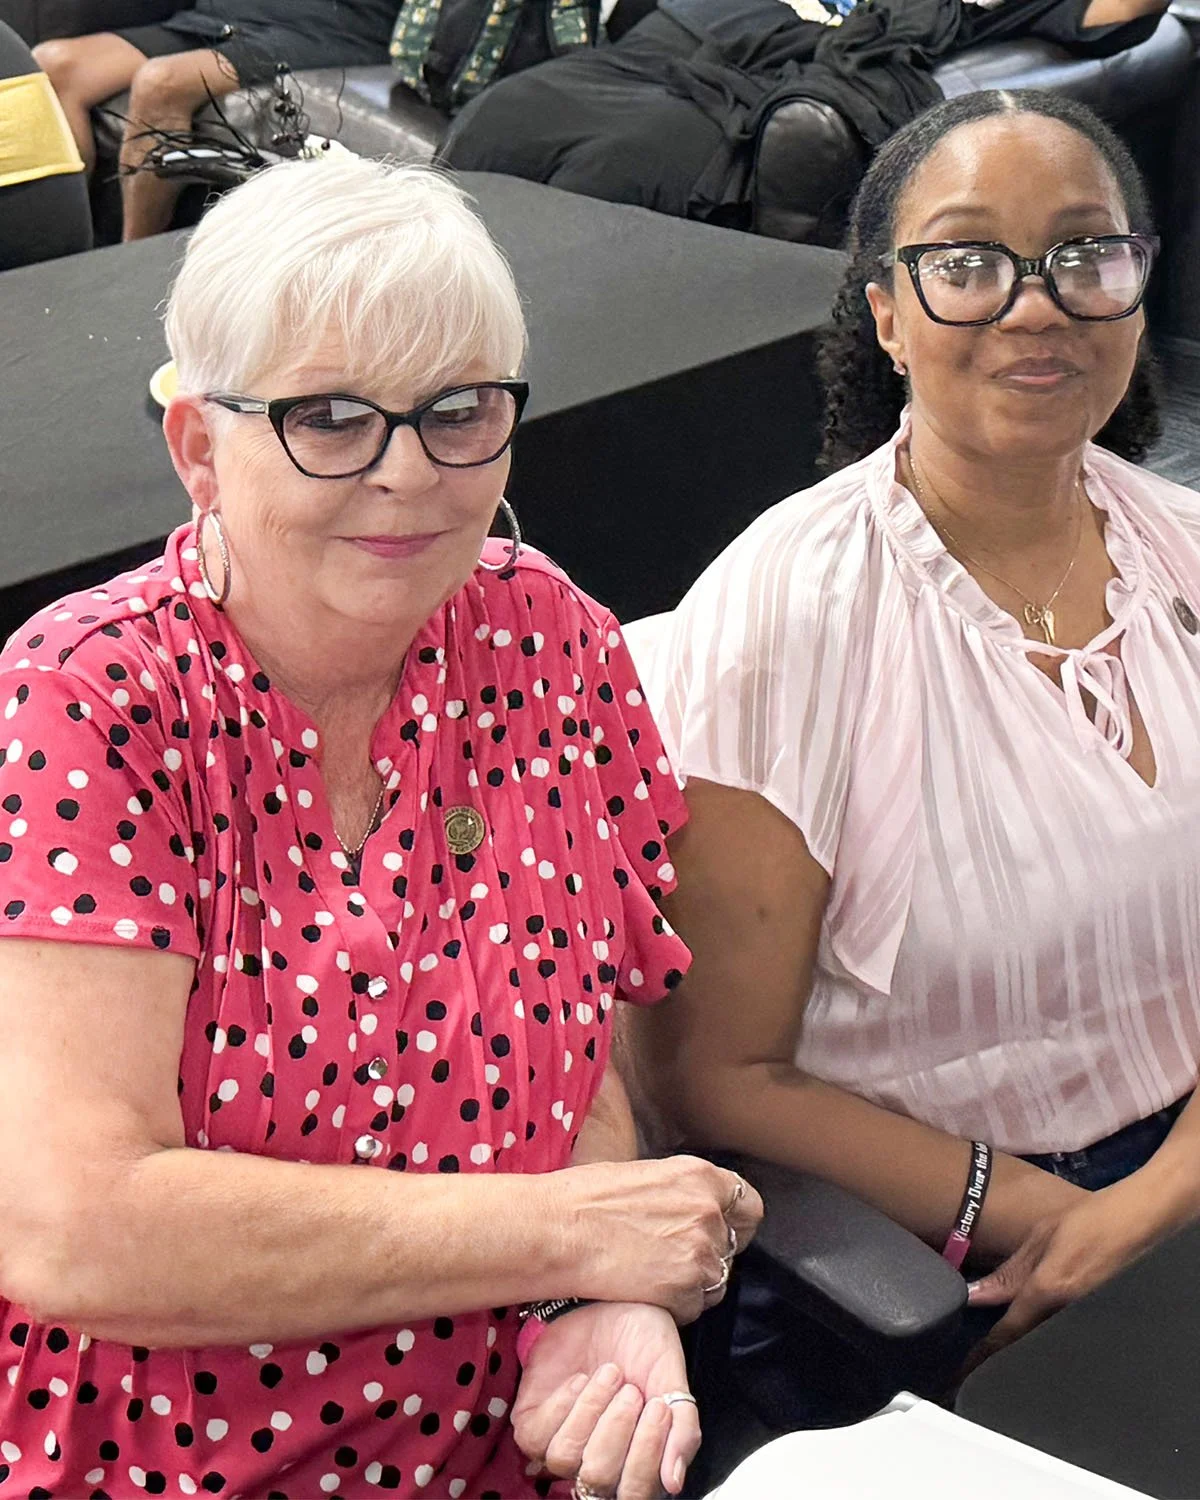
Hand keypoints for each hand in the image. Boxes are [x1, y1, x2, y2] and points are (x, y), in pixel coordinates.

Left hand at [512, 1301, 699, 1497]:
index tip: (659, 1407)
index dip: (644, 1457)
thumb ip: (682, 1432)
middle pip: (596, 1478)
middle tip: (632, 1389)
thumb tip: (673, 1482)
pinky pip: (535, 1435)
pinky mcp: (532, 1421)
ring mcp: (561, 1444)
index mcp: (633, 1464)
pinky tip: (580, 1378)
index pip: (633, 1494)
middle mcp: (596, 1462)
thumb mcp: (674, 1384)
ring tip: (610, 1374)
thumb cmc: (647, 1348)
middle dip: (617, 1429)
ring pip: (563, 1458)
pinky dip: (562, 1404)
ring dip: (591, 1410)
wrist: (616, 1304)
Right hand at [557, 1155, 762, 1322]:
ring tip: (654, 1273)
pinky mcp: (682, 1292)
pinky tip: (645, 1290)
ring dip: (693, 1282)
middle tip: (676, 1255)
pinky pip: (693, 1307)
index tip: (723, 1230)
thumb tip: (685, 1205)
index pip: (748, 1206)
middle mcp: (708, 1214)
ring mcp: (698, 1255)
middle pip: (733, 1246)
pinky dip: (674, 1305)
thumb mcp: (643, 1174)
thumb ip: (679, 1191)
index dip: (736, 1221)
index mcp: (700, 1177)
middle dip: (710, 1253)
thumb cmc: (583, 1198)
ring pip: (716, 1280)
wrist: (556, 1231)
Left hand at [963, 1171, 1170, 1369]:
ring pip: (1046, 1344)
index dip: (986, 1354)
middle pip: (1028, 1346)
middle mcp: (1066, 1313)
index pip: (1009, 1332)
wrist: (1136, 1223)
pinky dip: (1045, 1339)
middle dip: (1006, 1356)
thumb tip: (974, 1296)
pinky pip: (1064, 1336)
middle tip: (981, 1364)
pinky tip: (1036, 1336)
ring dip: (1025, 1349)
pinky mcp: (1097, 1321)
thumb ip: (1010, 1272)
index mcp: (1047, 1290)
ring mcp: (1084, 1320)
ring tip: (1003, 1354)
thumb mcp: (1039, 1238)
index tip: (966, 1371)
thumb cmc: (1084, 1222)